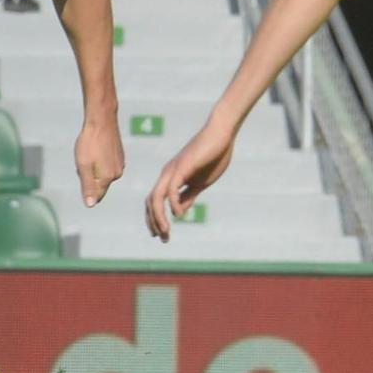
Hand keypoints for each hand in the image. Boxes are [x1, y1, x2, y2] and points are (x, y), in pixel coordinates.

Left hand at [74, 114, 123, 205]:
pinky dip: (100, 161)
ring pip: (103, 174)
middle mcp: (117, 174)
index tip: (81, 171)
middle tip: (83, 160)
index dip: (86, 189)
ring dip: (94, 168)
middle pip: (99, 184)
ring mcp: (120, 164)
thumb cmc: (90, 142)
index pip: (97, 195)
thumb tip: (90, 205)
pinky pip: (108, 165)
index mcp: (107, 178)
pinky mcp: (120, 156)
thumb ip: (87, 186)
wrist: (102, 120)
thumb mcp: (83, 165)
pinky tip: (96, 148)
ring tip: (89, 152)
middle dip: (89, 176)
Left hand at [146, 113, 236, 240]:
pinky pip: (171, 188)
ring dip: (158, 217)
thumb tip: (179, 212)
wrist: (221, 133)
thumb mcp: (200, 182)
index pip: (155, 201)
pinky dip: (173, 203)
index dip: (155, 220)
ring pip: (156, 197)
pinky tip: (180, 214)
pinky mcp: (182, 167)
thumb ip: (189, 195)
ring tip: (165, 232)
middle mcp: (167, 174)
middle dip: (153, 223)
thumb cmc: (213, 155)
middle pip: (150, 202)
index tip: (162, 235)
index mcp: (171, 177)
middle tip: (162, 239)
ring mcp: (173, 170)